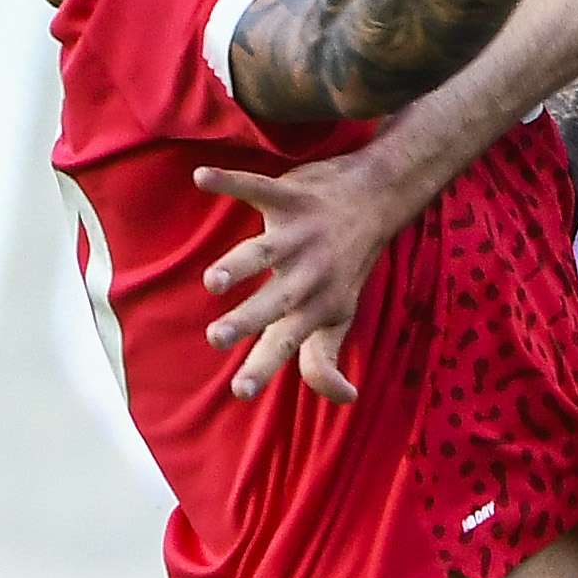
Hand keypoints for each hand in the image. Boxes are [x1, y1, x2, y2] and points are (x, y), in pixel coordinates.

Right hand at [187, 144, 418, 403]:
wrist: (377, 198)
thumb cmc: (348, 266)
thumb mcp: (340, 316)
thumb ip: (326, 359)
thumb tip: (345, 399)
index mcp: (313, 306)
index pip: (286, 344)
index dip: (264, 368)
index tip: (240, 391)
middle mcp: (308, 274)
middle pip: (274, 302)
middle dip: (247, 319)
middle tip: (216, 337)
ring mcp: (299, 234)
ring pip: (265, 252)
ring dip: (239, 264)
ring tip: (213, 280)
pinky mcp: (292, 195)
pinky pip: (258, 187)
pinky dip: (230, 181)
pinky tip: (200, 177)